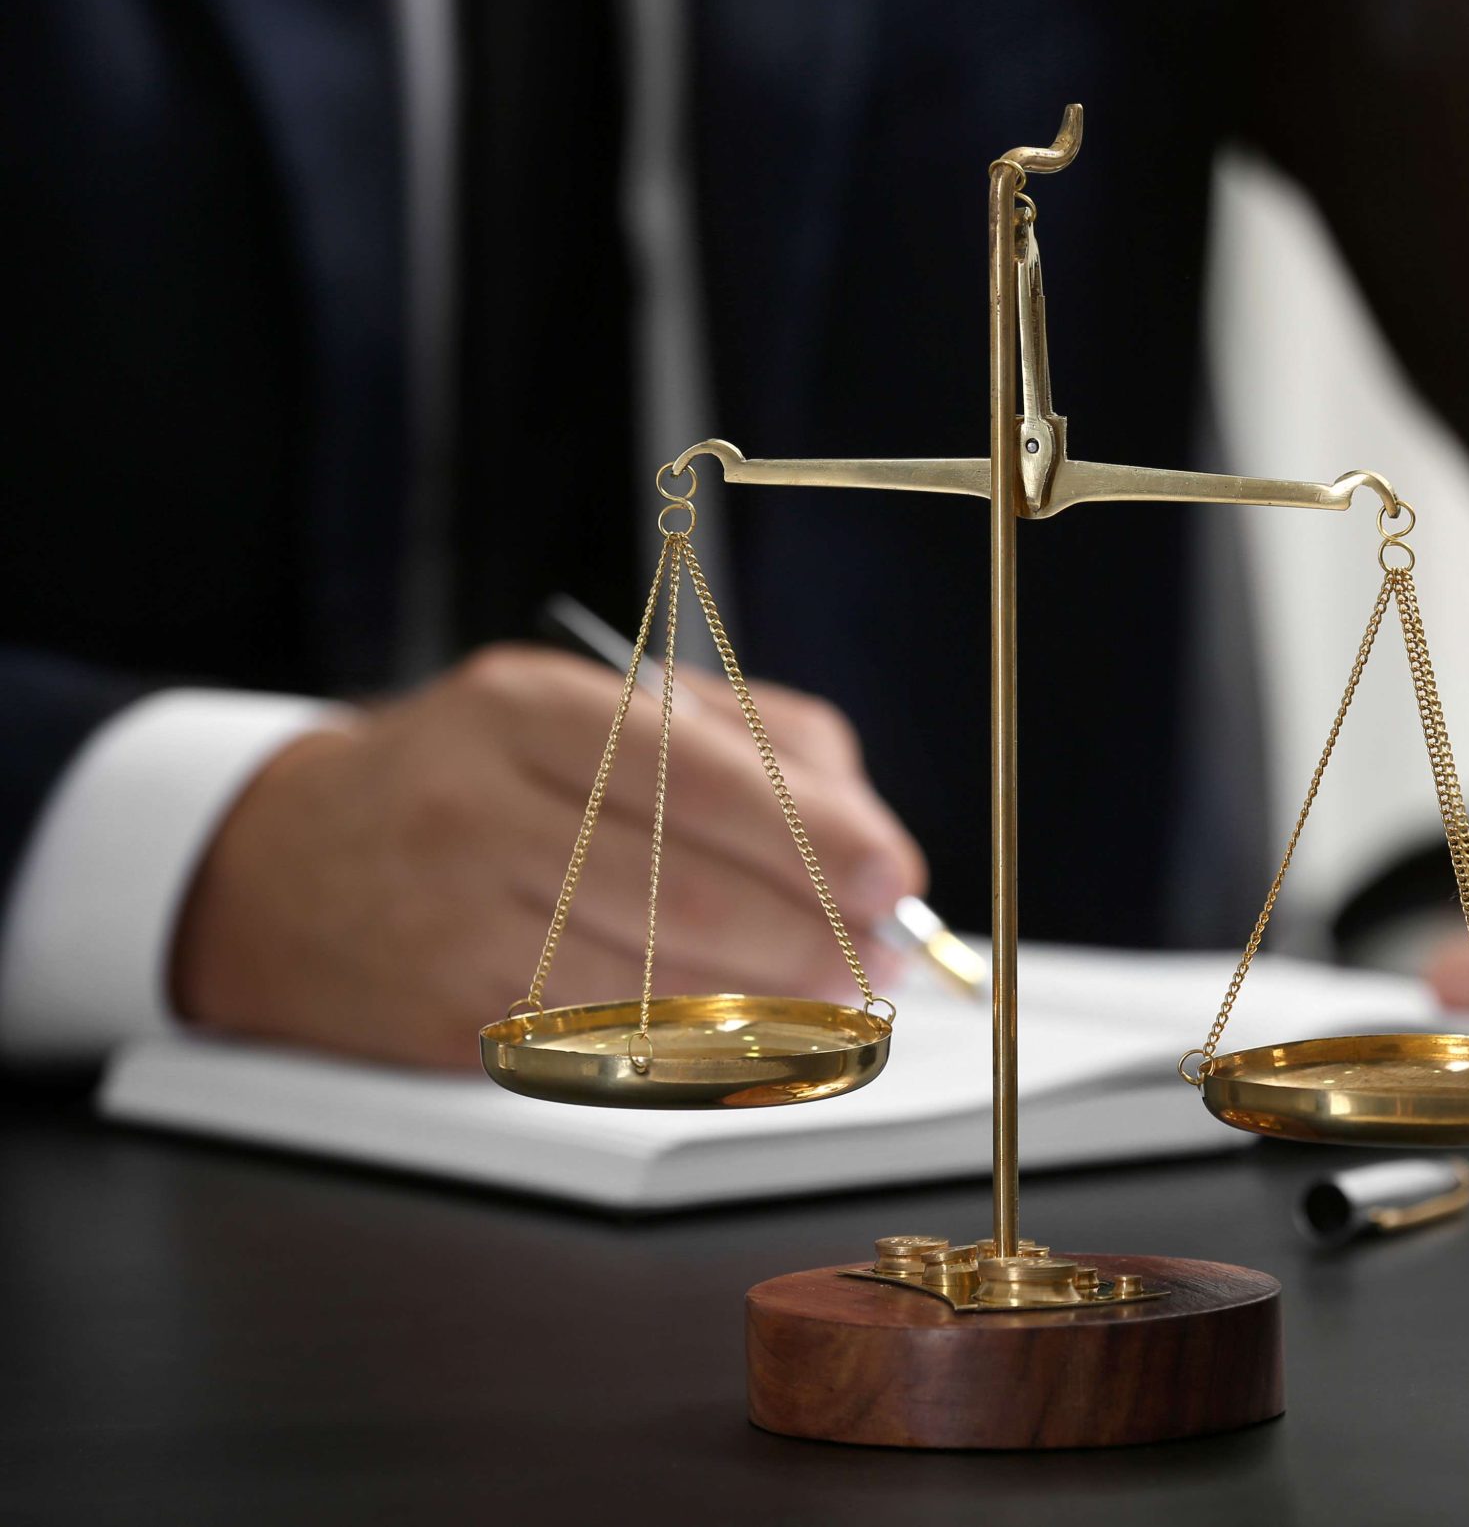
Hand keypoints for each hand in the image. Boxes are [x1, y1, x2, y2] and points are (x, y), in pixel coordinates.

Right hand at [172, 645, 925, 1065]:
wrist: (289, 865)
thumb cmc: (486, 776)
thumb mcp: (595, 709)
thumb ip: (746, 746)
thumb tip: (867, 837)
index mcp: (527, 707)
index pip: (694, 773)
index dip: (810, 834)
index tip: (891, 875)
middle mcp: (478, 808)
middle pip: (683, 889)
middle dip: (808, 934)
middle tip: (879, 953)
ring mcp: (454, 920)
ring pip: (651, 983)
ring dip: (769, 1004)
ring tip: (836, 997)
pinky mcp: (448, 1018)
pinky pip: (605, 1045)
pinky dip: (698, 1049)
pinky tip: (751, 1037)